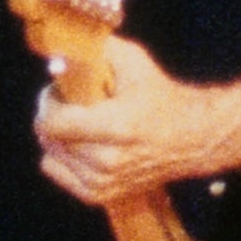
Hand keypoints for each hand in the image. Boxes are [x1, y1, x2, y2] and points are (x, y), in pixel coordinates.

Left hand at [35, 36, 222, 203]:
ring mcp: (103, 182)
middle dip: (53, 113)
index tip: (59, 90)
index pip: (52, 123)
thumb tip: (62, 44)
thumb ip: (96, 48)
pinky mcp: (99, 196)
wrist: (191, 138)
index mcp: (117, 127)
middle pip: (48, 137)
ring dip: (58, 135)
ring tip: (82, 122)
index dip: (49, 101)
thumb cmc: (161, 97)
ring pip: (49, 154)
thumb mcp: (133, 61)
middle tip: (72, 102)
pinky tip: (82, 143)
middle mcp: (108, 161)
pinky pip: (55, 170)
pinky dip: (61, 155)